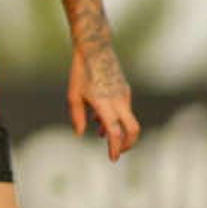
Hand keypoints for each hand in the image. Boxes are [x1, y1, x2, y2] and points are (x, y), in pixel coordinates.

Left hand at [69, 46, 139, 160]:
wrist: (95, 49)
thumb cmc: (80, 73)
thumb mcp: (73, 95)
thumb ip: (77, 116)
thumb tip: (79, 133)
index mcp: (105, 104)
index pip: (114, 132)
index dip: (115, 147)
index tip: (112, 158)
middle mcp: (119, 101)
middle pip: (133, 129)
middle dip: (128, 144)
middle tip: (117, 152)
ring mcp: (124, 95)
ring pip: (127, 119)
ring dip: (117, 129)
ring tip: (100, 134)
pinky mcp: (125, 90)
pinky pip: (123, 109)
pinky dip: (114, 117)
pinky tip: (98, 118)